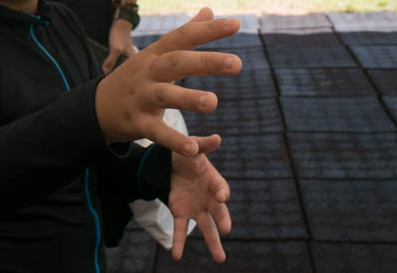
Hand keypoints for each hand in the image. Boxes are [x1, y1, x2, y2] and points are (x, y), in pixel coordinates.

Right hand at [94, 8, 240, 155]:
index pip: (183, 36)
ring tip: (213, 102)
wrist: (97, 105)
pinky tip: (193, 147)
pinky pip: (156, 131)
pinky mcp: (136, 122)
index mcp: (157, 53)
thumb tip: (209, 10)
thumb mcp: (157, 52)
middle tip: (236, 63)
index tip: (236, 24)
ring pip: (165, 95)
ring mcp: (141, 96)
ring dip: (188, 99)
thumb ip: (185, 33)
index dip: (208, 30)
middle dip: (205, 62)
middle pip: (176, 63)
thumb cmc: (137, 77)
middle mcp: (149, 71)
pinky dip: (173, 140)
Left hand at [168, 135, 230, 261]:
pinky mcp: (181, 213)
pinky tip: (176, 255)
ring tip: (220, 258)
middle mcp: (208, 198)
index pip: (221, 188)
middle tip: (226, 230)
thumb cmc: (186, 155)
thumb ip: (203, 144)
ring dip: (212, 242)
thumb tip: (217, 137)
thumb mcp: (192, 147)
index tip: (222, 196)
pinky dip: (178, 242)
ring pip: (205, 227)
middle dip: (222, 220)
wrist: (170, 164)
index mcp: (213, 181)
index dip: (221, 192)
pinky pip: (180, 229)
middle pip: (218, 211)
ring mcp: (196, 208)